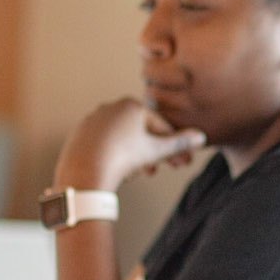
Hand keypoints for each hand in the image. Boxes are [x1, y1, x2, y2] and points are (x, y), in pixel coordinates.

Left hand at [54, 97, 205, 193]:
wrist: (85, 173)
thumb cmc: (123, 158)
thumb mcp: (156, 151)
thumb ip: (178, 143)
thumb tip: (201, 137)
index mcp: (131, 106)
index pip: (160, 126)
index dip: (174, 147)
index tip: (182, 164)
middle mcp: (110, 107)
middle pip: (140, 132)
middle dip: (153, 153)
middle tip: (161, 171)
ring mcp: (92, 121)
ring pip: (122, 139)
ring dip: (135, 156)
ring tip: (138, 174)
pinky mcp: (78, 135)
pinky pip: (104, 145)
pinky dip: (115, 156)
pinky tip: (118, 172)